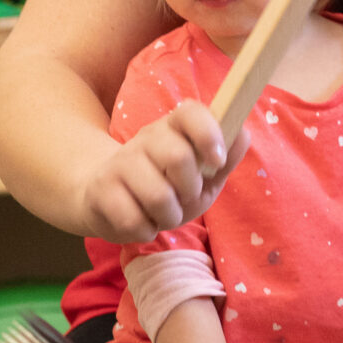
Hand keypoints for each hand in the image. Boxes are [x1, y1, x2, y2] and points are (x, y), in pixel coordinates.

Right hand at [76, 102, 240, 242]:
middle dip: (190, 189)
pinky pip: (133, 219)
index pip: (190, 112)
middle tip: (184, 196)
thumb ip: (225, 158)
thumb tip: (242, 134)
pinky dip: (145, 230)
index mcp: (172, 128)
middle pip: (178, 157)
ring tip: (163, 214)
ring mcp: (120, 163)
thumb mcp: (201, 176)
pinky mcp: (100, 190)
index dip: (208, 134)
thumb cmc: (165, 187)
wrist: (107, 200)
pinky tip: (141, 222)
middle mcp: (145, 139)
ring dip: (169, 216)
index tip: (217, 160)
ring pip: (158, 196)